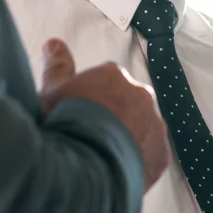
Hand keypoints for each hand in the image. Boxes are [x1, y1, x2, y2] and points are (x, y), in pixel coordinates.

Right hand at [39, 38, 169, 188]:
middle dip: (114, 115)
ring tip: (104, 157)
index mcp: (114, 75)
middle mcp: (141, 94)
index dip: (92, 99)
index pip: (106, 81)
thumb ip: (57, 66)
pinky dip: (138, 161)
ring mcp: (155, 124)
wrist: (85, 165)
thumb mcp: (51, 93)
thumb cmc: (65, 123)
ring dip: (128, 137)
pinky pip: (151, 155)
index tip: (80, 114)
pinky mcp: (161, 154)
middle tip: (92, 136)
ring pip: (142, 128)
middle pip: (128, 103)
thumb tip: (54, 42)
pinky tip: (118, 170)